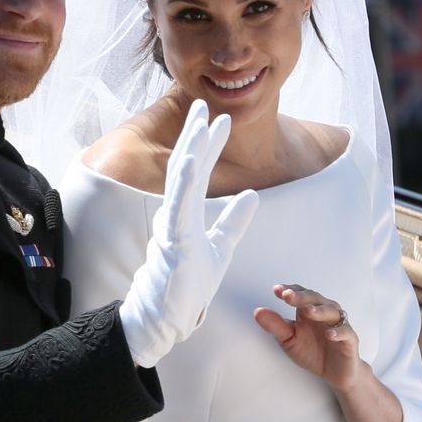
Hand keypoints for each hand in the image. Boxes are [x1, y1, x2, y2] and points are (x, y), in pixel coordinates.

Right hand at [119, 100, 258, 367]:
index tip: (221, 119)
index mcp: (185, 213)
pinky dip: (185, 181)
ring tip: (200, 122)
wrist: (170, 317)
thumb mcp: (221, 248)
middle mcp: (175, 213)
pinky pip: (179, 205)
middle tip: (204, 104)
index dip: (209, 144)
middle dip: (195, 134)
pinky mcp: (174, 241)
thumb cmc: (189, 285)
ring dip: (191, 148)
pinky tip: (192, 158)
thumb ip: (233, 222)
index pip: (198, 172)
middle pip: (185, 166)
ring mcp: (172, 225)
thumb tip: (251, 194)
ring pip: (180, 179)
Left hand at [254, 283, 360, 392]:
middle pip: (314, 298)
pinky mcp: (350, 340)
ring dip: (319, 310)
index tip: (276, 290)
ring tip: (307, 311)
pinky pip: (346, 332)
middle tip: (287, 296)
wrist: (335, 373)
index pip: (299, 294)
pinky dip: (339, 332)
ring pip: (331, 311)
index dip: (289, 290)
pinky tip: (329, 334)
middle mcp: (324, 312)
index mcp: (308, 310)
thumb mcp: (289, 340)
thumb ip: (275, 326)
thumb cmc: (312, 352)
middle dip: (301, 296)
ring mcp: (338, 325)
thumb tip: (257, 311)